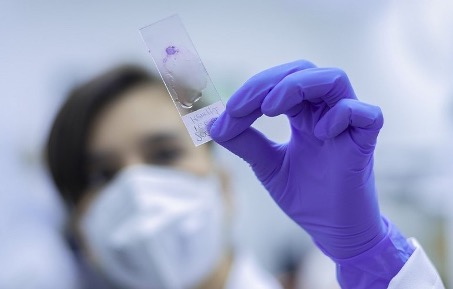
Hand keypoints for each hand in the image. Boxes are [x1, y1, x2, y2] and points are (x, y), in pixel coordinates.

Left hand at [209, 60, 385, 258]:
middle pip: (304, 71)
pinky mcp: (366, 143)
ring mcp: (347, 126)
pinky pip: (367, 114)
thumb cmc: (304, 195)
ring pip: (335, 79)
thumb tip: (213, 123)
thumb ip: (245, 143)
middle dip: (269, 82)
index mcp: (303, 115)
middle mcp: (325, 113)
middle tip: (241, 107)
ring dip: (298, 86)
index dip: (253, 90)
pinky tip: (320, 134)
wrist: (331, 229)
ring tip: (270, 108)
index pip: (280, 83)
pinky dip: (343, 114)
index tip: (228, 112)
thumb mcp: (267, 166)